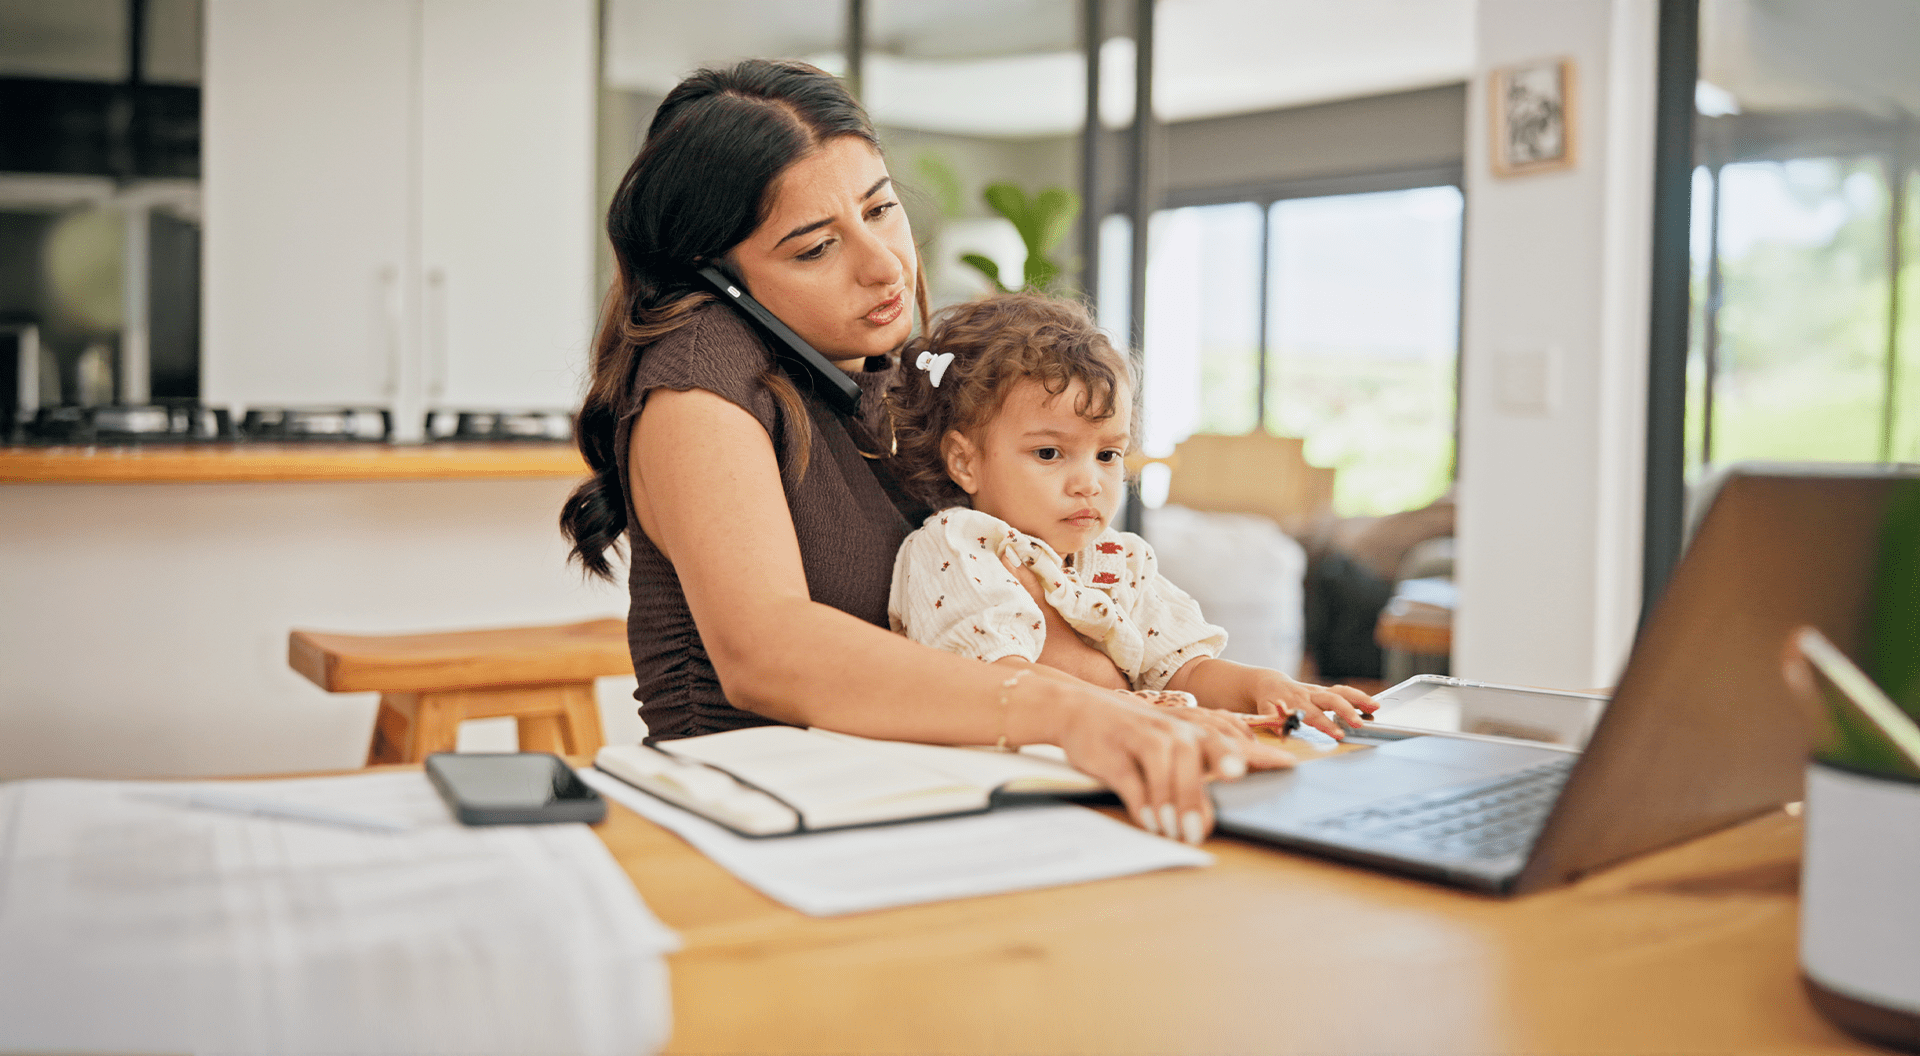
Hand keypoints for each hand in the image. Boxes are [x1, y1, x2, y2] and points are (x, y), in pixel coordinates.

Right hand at [1050, 686, 1287, 844]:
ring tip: (1179, 830)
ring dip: (1172, 799)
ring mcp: (1140, 738)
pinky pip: (1130, 778)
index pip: (1230, 740)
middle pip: (1195, 753)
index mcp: (1189, 731)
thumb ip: (1202, 758)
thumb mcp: (1170, 739)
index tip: (1288, 766)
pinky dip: (1141, 801)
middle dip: (1206, 779)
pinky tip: (1150, 821)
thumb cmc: (1134, 732)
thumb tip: (1237, 780)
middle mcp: (1170, 731)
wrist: (1077, 709)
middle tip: (1217, 807)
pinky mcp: (1113, 753)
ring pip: (1162, 764)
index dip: (1259, 753)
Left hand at [1246, 670, 1377, 739]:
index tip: (1339, 734)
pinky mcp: (1326, 690)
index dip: (1326, 724)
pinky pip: (1344, 691)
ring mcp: (1320, 691)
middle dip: (1347, 711)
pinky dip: (1359, 697)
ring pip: (1341, 691)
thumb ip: (1273, 722)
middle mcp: (1310, 695)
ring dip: (1359, 699)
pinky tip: (1373, 704)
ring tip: (1376, 707)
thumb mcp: (1264, 711)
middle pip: (1331, 700)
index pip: (1314, 715)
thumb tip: (1282, 734)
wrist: (1271, 684)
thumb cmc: (1268, 701)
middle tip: (1359, 724)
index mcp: (1296, 702)